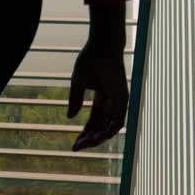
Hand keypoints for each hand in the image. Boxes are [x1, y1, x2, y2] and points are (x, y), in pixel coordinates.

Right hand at [68, 3, 128, 151]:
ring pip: (110, 128)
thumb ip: (75, 100)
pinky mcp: (123, 100)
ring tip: (84, 144)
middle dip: (89, 139)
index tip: (74, 144)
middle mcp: (112, 103)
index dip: (84, 133)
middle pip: (101, 127)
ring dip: (97, 139)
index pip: (94, 121)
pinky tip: (95, 138)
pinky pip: (118, 122)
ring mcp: (119, 102)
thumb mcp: (78, 83)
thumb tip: (70, 117)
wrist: (101, 47)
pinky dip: (107, 131)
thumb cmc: (90, 59)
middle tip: (77, 147)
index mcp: (102, 98)